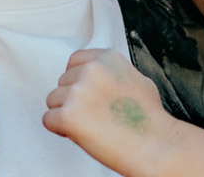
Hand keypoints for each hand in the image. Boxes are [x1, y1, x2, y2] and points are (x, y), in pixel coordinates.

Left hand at [44, 49, 175, 174]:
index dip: (78, 81)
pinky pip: (48, 120)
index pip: (74, 61)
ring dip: (66, 114)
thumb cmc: (149, 119)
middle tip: (94, 116)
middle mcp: (90, 70)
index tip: (87, 95)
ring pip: (53, 101)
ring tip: (91, 125)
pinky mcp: (68, 115)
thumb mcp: (137, 80)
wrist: (154, 145)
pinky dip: (60, 130)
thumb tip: (102, 77)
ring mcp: (78, 92)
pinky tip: (81, 134)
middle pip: (62, 82)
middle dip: (73, 100)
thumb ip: (113, 74)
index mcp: (106, 59)